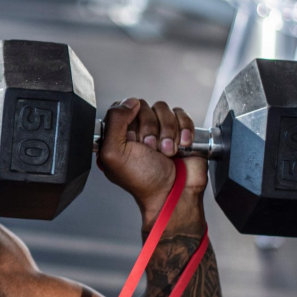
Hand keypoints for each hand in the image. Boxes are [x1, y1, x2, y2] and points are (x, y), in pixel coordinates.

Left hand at [97, 99, 208, 223]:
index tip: (132, 139)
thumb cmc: (144, 181)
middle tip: (151, 149)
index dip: (129, 120)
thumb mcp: (114, 154)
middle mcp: (138, 130)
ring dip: (167, 132)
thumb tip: (128, 102)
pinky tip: (181, 146)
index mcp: (118, 135)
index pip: (121, 107)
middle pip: (143, 106)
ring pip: (163, 109)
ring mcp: (160, 129)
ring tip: (166, 152)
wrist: (174, 193)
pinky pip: (182, 114)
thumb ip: (113, 122)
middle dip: (150, 129)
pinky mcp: (180, 130)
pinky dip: (183, 130)